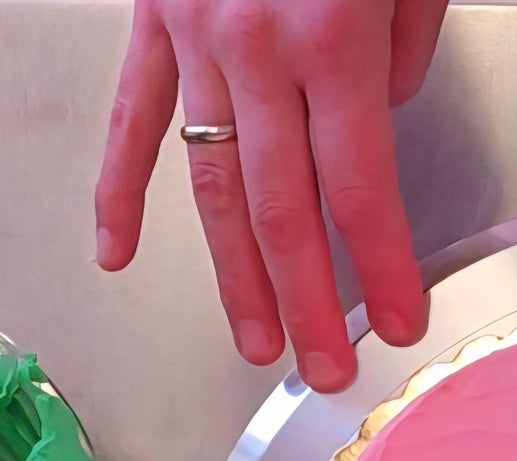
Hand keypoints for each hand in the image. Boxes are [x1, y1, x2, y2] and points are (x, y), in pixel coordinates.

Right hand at [96, 0, 446, 390]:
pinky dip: (120, 191)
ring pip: (210, 186)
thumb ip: (399, 54)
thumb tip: (371, 128)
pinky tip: (116, 254)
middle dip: (309, 304)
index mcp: (331, 40)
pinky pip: (133, 119)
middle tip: (326, 370)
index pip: (361, 193)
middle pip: (283, 212)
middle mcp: (257, 51)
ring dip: (234, 276)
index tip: (398, 326)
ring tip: (254, 344)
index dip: (381, 270)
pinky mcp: (153, 19)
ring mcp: (195, 39)